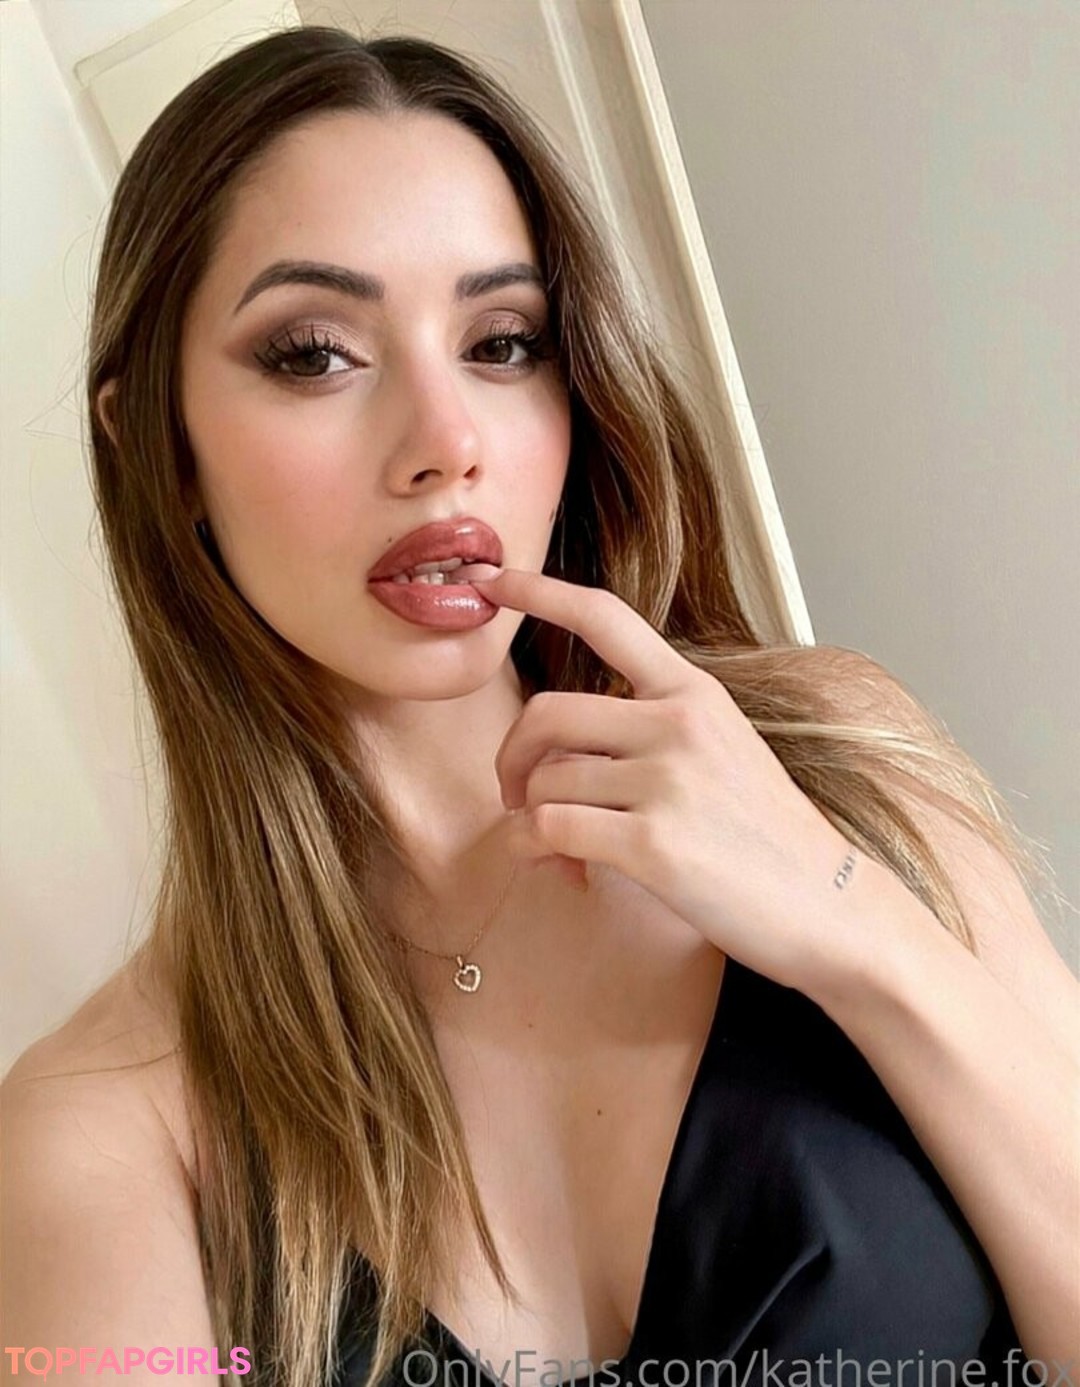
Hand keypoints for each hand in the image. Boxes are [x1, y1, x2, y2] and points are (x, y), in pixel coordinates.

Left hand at [473, 567, 859, 989]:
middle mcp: (678, 724)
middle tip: (517, 796)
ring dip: (530, 820)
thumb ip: (652, 726)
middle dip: (512, 758)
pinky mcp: (652, 845)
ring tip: (563, 851)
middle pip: (545, 713)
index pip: (605, 616)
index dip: (540, 591)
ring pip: (543, 783)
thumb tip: (563, 745)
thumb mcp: (722, 748)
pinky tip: (565, 871)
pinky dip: (534, 851)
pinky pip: (547, 831)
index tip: (494, 579)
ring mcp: (666, 783)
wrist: (827, 907)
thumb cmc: (765, 835)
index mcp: (693, 692)